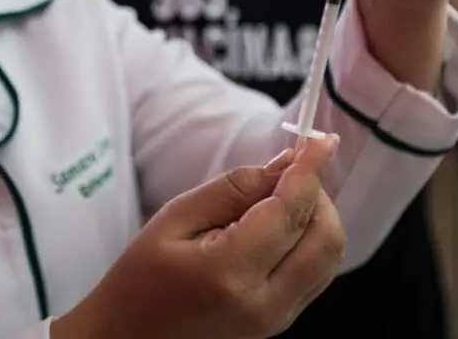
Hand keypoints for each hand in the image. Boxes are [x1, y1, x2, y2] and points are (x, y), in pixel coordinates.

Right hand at [54, 137, 343, 338]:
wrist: (128, 338)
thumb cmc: (140, 279)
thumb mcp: (176, 218)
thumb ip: (236, 188)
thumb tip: (286, 163)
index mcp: (230, 273)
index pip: (292, 211)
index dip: (312, 168)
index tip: (323, 138)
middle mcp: (264, 303)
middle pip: (326, 236)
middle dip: (317, 193)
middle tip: (289, 171)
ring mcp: (276, 319)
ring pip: (329, 256)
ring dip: (316, 216)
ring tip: (278, 199)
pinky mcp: (279, 322)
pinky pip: (317, 273)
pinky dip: (309, 240)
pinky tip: (278, 226)